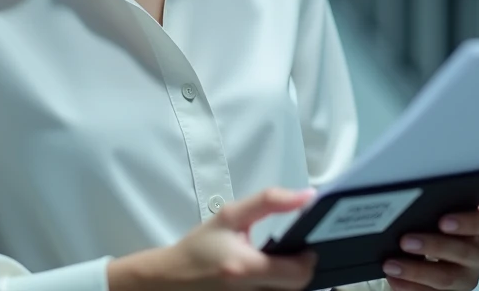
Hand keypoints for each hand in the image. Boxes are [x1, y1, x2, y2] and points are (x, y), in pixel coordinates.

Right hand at [107, 187, 319, 289]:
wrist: (171, 277)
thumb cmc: (200, 246)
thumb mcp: (230, 217)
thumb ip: (269, 202)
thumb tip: (306, 196)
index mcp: (245, 268)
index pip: (298, 274)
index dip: (307, 258)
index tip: (302, 245)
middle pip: (298, 288)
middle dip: (299, 269)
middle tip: (289, 252)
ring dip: (287, 280)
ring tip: (275, 264)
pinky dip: (275, 288)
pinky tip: (264, 276)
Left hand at [382, 204, 478, 289]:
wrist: (429, 246)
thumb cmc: (435, 220)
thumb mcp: (440, 209)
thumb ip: (434, 206)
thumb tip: (408, 204)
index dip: (468, 222)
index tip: (443, 221)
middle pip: (465, 252)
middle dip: (433, 246)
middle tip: (405, 241)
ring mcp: (468, 276)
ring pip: (448, 278)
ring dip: (417, 271)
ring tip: (392, 264)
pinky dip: (410, 287)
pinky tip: (395, 279)